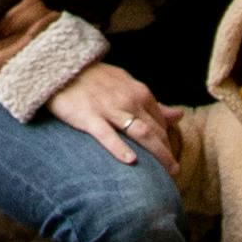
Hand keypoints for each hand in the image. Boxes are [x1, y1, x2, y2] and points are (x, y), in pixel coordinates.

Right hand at [47, 60, 179, 169]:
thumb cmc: (95, 78)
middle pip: (156, 130)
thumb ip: (152, 103)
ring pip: (141, 134)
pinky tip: (131, 161)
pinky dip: (120, 148)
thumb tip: (179, 116)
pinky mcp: (89, 117)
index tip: (168, 156)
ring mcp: (110, 109)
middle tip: (173, 172)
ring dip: (158, 153)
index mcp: (140, 92)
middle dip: (167, 152)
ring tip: (167, 173)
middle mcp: (130, 100)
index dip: (167, 140)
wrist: (61, 68)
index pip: (161, 122)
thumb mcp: (127, 84)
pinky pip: (107, 135)